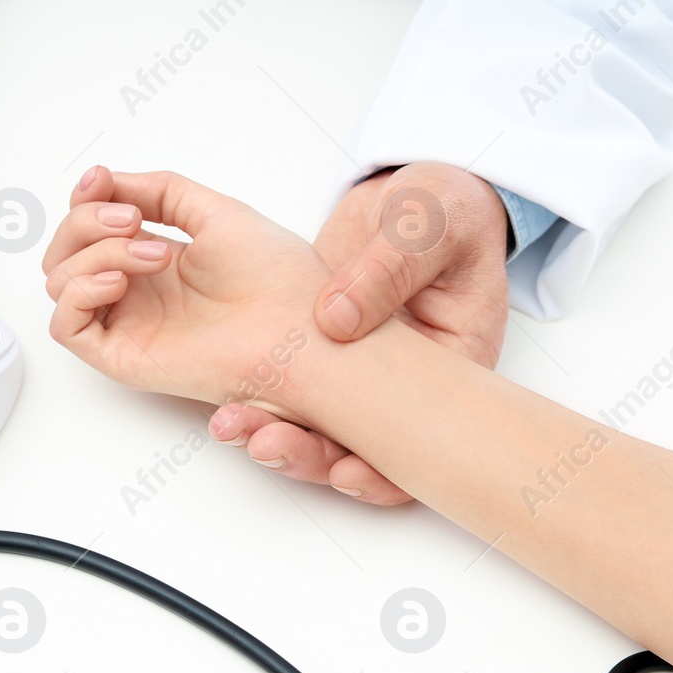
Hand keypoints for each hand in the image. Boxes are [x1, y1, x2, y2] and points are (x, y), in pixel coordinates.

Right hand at [43, 167, 330, 416]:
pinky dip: (78, 291)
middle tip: (133, 220)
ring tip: (153, 254)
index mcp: (156, 261)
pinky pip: (66, 327)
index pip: (90, 227)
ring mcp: (128, 324)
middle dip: (86, 221)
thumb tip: (106, 181)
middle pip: (65, 251)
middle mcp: (137, 293)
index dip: (85, 198)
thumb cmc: (278, 278)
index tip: (101, 179)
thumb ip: (158, 190)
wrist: (302, 328)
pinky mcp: (124, 357)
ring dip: (94, 252)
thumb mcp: (214, 211)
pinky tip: (119, 281)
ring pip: (60, 281)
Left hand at [228, 162, 511, 504]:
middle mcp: (403, 387)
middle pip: (362, 449)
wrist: (411, 197)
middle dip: (310, 458)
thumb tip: (337, 321)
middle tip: (261, 445)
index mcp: (454, 368)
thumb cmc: (444, 208)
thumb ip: (390, 268)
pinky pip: (287, 389)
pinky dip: (255, 397)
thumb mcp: (428, 228)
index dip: (386, 476)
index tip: (344, 475)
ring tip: (228, 425)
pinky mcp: (318, 356)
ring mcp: (358, 376)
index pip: (425, 446)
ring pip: (318, 425)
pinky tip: (219, 397)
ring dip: (273, 434)